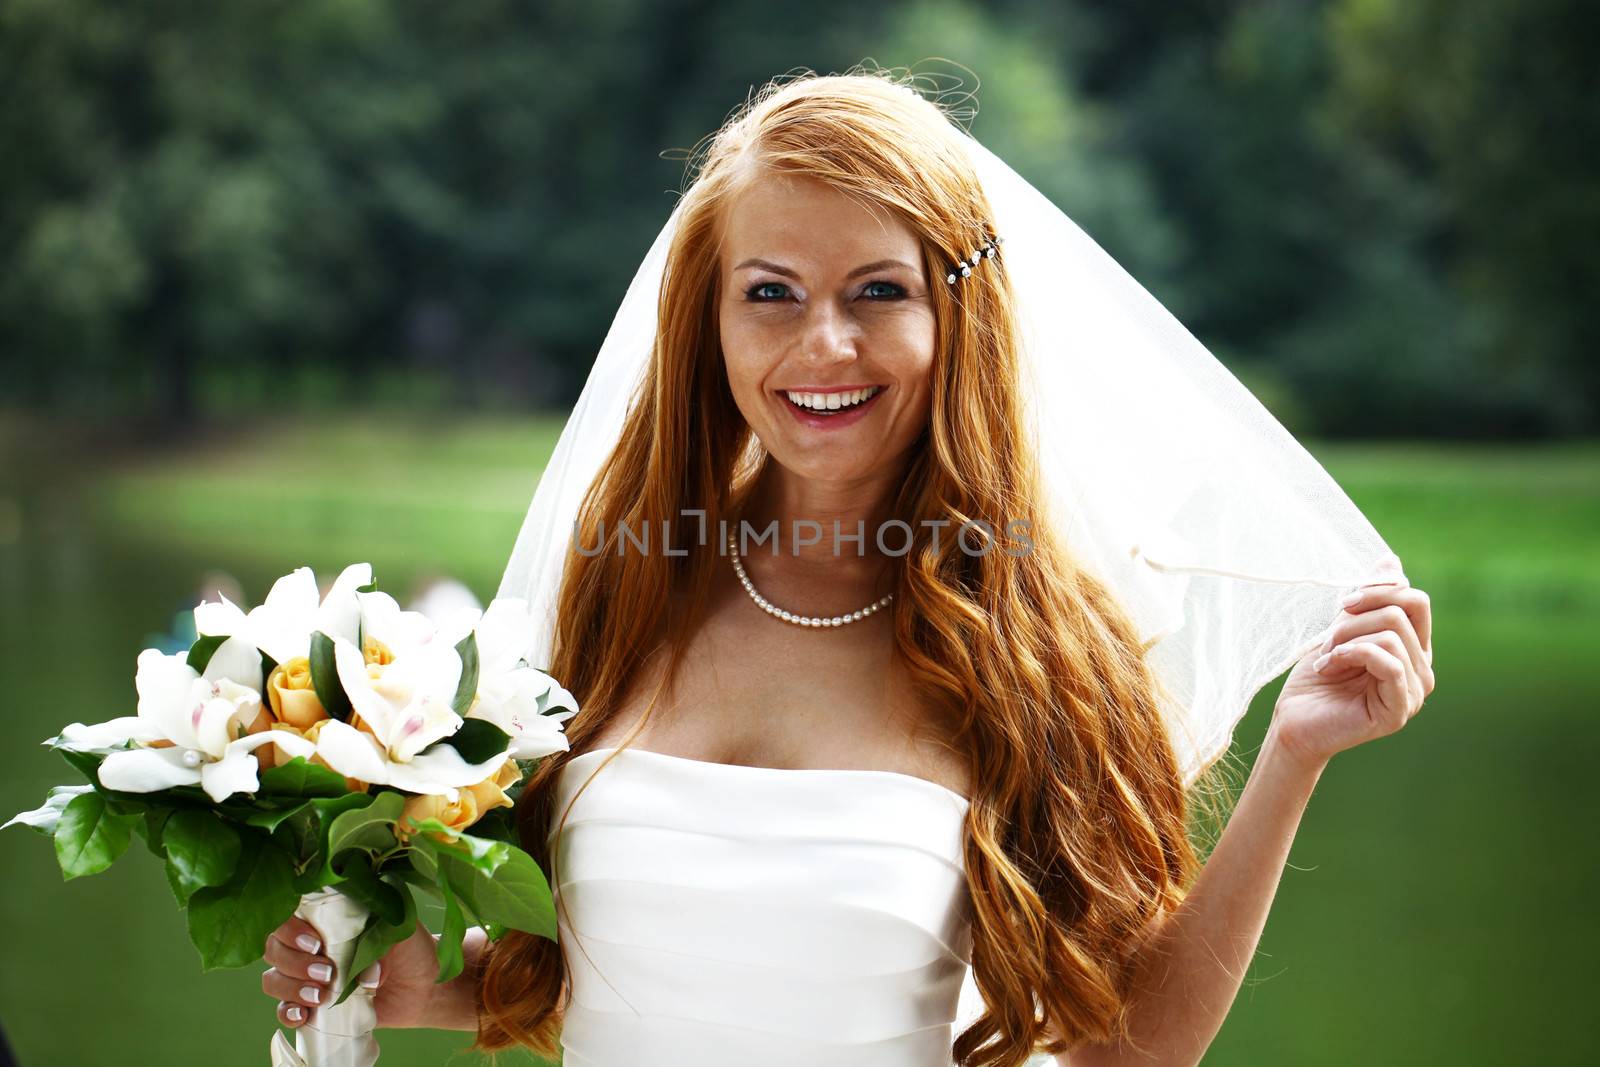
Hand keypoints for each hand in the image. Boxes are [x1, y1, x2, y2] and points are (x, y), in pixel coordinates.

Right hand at [261, 916, 441, 1030]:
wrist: (426, 989)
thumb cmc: (412, 950)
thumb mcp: (399, 927)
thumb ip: (377, 923)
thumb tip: (356, 943)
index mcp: (329, 918)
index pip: (290, 914)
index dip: (291, 928)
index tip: (316, 942)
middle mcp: (311, 945)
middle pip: (274, 947)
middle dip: (294, 961)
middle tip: (328, 972)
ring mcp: (308, 976)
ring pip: (273, 978)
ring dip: (291, 987)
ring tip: (322, 995)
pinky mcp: (314, 1005)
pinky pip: (285, 1010)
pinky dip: (288, 1012)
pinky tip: (304, 1014)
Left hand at [1271, 554, 1435, 769]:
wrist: (1294, 721)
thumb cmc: (1317, 675)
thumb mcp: (1343, 628)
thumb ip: (1370, 599)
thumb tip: (1391, 560)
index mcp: (1413, 647)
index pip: (1415, 600)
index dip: (1378, 590)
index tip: (1343, 602)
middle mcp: (1422, 668)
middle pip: (1402, 612)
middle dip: (1356, 617)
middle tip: (1327, 638)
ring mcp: (1415, 691)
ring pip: (1392, 634)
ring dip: (1346, 639)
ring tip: (1326, 658)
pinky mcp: (1400, 710)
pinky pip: (1389, 663)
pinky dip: (1352, 654)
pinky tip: (1329, 666)